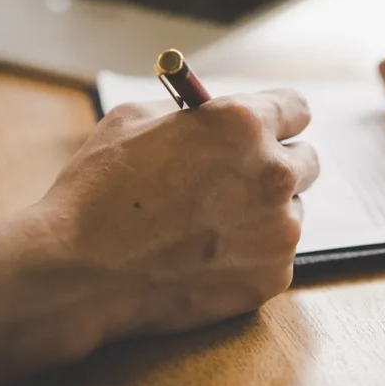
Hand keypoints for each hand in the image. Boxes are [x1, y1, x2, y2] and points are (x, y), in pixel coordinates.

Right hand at [39, 89, 318, 338]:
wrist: (78, 274)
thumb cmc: (98, 191)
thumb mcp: (136, 121)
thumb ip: (192, 115)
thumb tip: (213, 118)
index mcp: (244, 125)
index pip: (297, 109)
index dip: (277, 117)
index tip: (267, 128)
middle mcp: (273, 174)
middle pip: (306, 160)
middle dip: (275, 164)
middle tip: (240, 177)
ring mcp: (278, 230)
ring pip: (291, 211)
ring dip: (263, 212)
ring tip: (208, 224)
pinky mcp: (271, 276)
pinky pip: (274, 255)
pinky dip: (250, 254)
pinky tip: (205, 256)